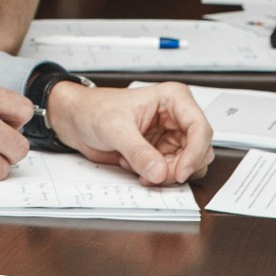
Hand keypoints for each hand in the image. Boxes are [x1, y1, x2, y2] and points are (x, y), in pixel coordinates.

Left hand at [45, 80, 212, 184]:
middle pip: (199, 151)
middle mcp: (177, 118)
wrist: (75, 120)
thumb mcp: (115, 128)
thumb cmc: (93, 110)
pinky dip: (156, 176)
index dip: (195, 154)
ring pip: (188, 165)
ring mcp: (170, 136)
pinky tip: (134, 166)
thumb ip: (138, 152)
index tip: (180, 173)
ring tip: (138, 169)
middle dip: (178, 168)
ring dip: (166, 174)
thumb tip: (160, 172)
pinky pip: (171, 172)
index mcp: (173, 99)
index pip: (200, 129)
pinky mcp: (161, 152)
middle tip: (154, 174)